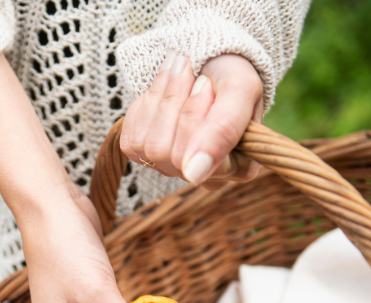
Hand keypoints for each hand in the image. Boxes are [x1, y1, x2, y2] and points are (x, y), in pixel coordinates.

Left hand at [121, 52, 263, 189]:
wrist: (213, 59)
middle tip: (188, 70)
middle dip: (174, 102)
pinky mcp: (148, 155)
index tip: (205, 81)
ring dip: (160, 98)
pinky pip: (131, 139)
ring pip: (147, 146)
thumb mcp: (239, 91)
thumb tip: (193, 174)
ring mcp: (175, 168)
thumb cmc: (232, 75)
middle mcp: (207, 176)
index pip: (196, 157)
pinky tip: (163, 90)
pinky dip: (144, 105)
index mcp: (239, 167)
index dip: (194, 114)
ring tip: (178, 72)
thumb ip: (224, 130)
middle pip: (166, 152)